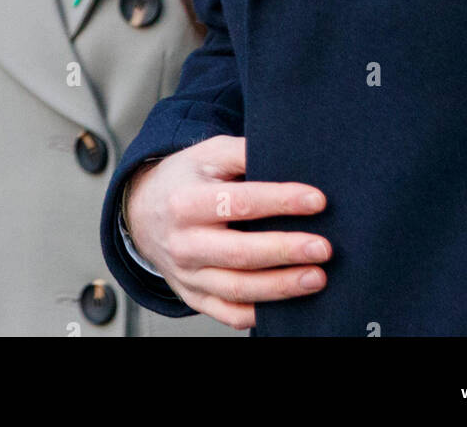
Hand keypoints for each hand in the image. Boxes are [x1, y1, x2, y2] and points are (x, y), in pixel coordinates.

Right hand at [125, 135, 330, 329]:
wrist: (143, 211)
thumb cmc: (186, 179)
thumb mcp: (208, 154)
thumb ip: (243, 152)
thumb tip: (287, 155)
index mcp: (187, 202)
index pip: (239, 202)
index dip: (280, 201)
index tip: (317, 200)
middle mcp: (184, 242)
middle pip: (239, 252)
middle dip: (285, 251)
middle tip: (323, 248)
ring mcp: (187, 274)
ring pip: (237, 289)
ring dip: (281, 287)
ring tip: (317, 277)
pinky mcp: (193, 297)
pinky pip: (229, 313)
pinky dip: (259, 313)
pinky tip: (288, 302)